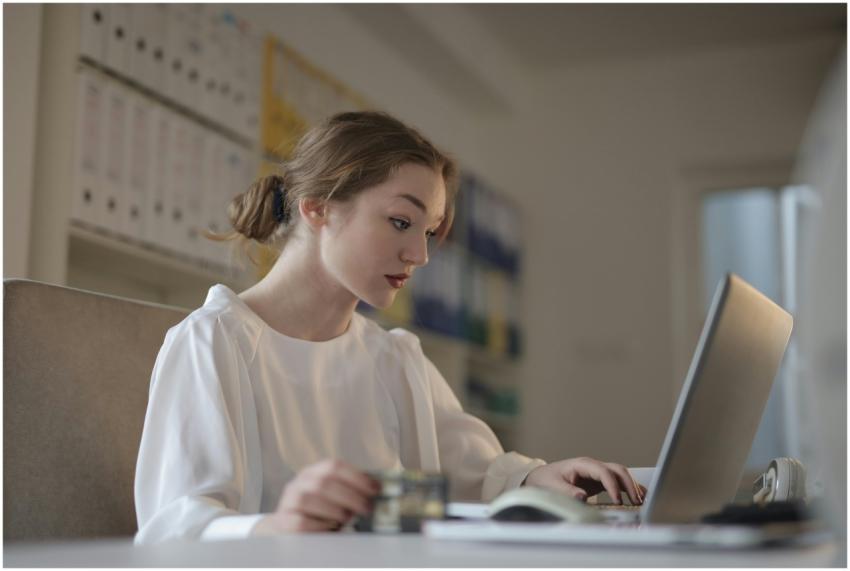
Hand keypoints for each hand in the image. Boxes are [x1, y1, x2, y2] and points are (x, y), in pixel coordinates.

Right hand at [253, 459, 379, 534]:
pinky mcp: (283, 521)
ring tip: (348, 519)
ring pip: (309, 499)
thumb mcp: (332, 497)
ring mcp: (289, 501)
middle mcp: (299, 482)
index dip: (357, 476)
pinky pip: (300, 522)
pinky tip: (331, 529)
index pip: (334, 466)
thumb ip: (350, 492)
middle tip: (367, 508)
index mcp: (314, 472)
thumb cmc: (318, 512)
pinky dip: (319, 526)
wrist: (287, 527)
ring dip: (334, 510)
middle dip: (350, 496)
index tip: (376, 489)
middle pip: (324, 482)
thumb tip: (379, 492)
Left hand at [523, 457, 645, 504]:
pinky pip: (617, 481)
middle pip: (617, 470)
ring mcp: (596, 472)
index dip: (613, 486)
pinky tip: (638, 497)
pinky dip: (628, 488)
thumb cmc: (546, 481)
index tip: (618, 501)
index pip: (603, 472)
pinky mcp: (598, 481)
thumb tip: (582, 497)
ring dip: (631, 486)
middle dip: (629, 484)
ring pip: (620, 474)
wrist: (541, 478)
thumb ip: (567, 491)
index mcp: (582, 465)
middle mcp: (592, 466)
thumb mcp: (553, 487)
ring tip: (641, 501)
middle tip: (636, 501)